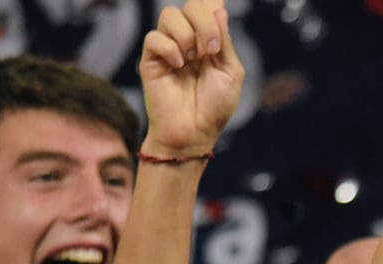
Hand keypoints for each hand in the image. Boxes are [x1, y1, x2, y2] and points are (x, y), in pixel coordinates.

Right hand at [139, 0, 244, 158]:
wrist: (195, 132)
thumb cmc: (215, 107)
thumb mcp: (231, 73)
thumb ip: (225, 41)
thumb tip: (219, 9)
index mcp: (210, 40)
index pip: (208, 7)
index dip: (211, 2)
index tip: (218, 0)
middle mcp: (188, 39)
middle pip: (190, 6)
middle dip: (204, 23)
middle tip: (211, 50)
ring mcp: (169, 47)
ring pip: (170, 14)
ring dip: (186, 36)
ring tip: (193, 61)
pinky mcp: (151, 59)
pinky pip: (154, 37)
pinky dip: (169, 49)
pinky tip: (178, 67)